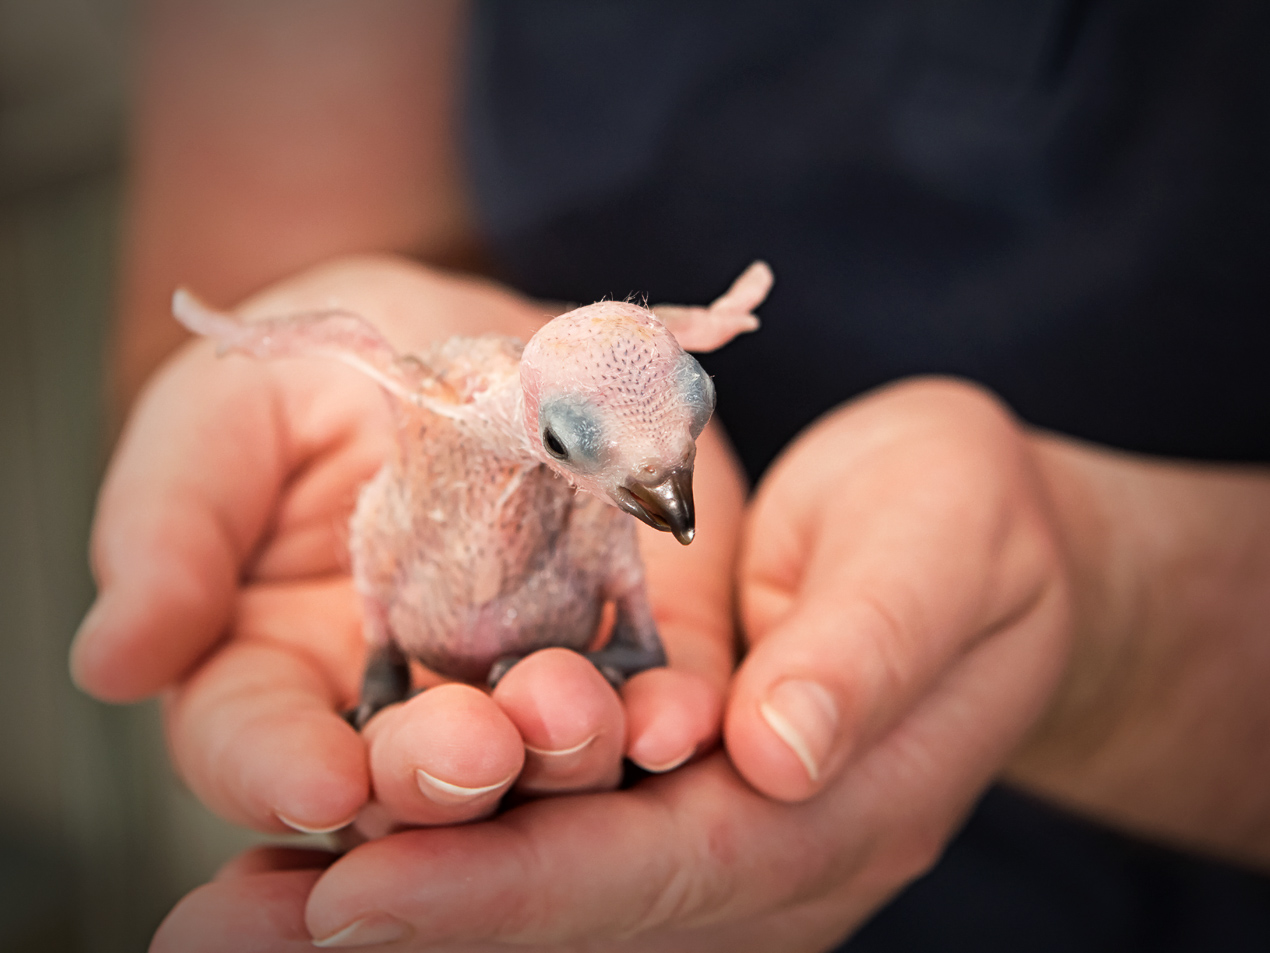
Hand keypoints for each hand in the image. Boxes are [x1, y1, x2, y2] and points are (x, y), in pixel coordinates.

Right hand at [72, 254, 740, 835]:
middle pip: (412, 776)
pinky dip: (665, 714)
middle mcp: (406, 700)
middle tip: (473, 751)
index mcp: (280, 665)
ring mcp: (522, 680)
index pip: (261, 744)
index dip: (280, 771)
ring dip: (561, 753)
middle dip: (439, 774)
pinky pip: (649, 694)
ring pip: (537, 756)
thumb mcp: (228, 418)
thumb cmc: (330, 378)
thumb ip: (169, 529)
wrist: (471, 334)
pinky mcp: (626, 641)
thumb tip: (108, 662)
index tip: (318, 780)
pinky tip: (677, 714)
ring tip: (577, 717)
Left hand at [148, 377, 1077, 949]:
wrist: (990, 539)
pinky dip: (442, 849)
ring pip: (551, 889)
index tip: (353, 897)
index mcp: (835, 800)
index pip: (658, 866)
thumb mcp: (943, 546)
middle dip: (411, 919)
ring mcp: (725, 832)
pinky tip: (331, 840)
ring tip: (232, 908)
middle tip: (225, 925)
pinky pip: (555, 835)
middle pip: (579, 908)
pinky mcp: (684, 790)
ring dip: (398, 902)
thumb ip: (870, 646)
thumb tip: (777, 748)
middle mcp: (768, 848)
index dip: (510, 889)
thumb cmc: (973, 524)